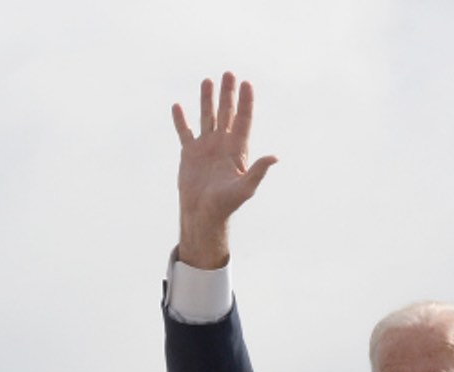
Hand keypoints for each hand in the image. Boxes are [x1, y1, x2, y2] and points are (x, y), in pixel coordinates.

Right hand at [171, 72, 277, 268]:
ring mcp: (206, 148)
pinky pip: (185, 132)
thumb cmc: (226, 205)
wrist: (203, 215)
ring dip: (207, 100)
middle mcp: (223, 145)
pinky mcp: (189, 154)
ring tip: (208, 81)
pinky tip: (178, 106)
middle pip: (227, 114)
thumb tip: (275, 157)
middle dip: (228, 94)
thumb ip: (258, 171)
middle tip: (229, 73)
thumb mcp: (244, 188)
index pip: (244, 120)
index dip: (246, 102)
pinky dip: (180, 120)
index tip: (246, 83)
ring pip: (207, 117)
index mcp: (237, 151)